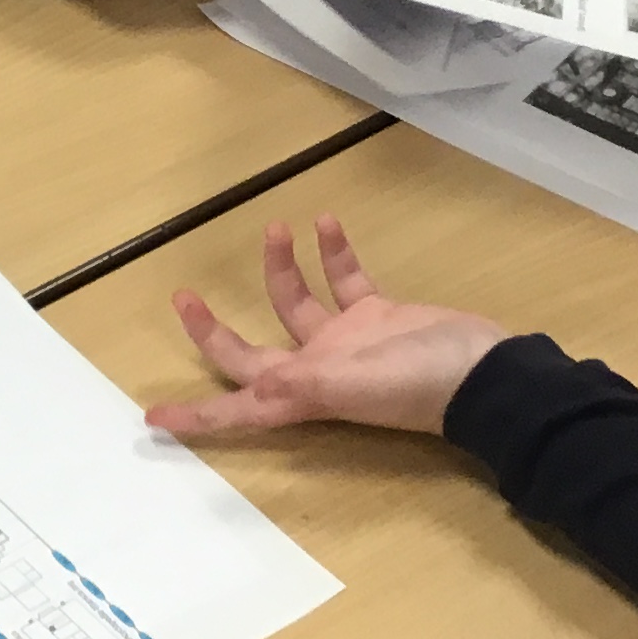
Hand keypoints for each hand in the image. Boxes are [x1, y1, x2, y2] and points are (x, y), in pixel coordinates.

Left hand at [147, 216, 505, 438]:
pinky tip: (327, 221)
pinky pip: (344, 280)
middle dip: (214, 330)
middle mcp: (316, 372)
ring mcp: (347, 343)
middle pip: (250, 355)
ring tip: (276, 226)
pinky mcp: (378, 316)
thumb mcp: (355, 388)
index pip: (237, 409)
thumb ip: (305, 387)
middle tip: (183, 295)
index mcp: (303, 396)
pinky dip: (333, 253)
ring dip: (281, 267)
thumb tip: (259, 393)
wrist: (486, 373)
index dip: (196, 416)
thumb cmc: (418, 385)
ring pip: (296, 304)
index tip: (151, 416)